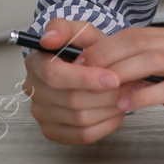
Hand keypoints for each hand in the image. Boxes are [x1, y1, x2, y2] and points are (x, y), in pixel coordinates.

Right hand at [22, 18, 130, 144]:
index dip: (86, 78)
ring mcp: (41, 113)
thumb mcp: (81, 33)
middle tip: (130, 87)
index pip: (55, 75)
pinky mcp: (52, 131)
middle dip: (105, 94)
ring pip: (80, 119)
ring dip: (109, 109)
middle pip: (71, 99)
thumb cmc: (87, 52)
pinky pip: (83, 135)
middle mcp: (33, 90)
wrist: (91, 69)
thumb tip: (49, 38)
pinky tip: (116, 111)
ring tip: (127, 96)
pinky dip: (105, 125)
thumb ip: (65, 28)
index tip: (113, 78)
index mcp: (36, 63)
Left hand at [75, 25, 163, 155]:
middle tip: (85, 71)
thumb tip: (107, 72)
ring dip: (124, 72)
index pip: (139, 33)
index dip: (108, 44)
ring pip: (157, 59)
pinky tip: (129, 104)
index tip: (83, 59)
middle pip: (144, 42)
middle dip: (109, 55)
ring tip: (103, 85)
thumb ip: (147, 73)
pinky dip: (146, 95)